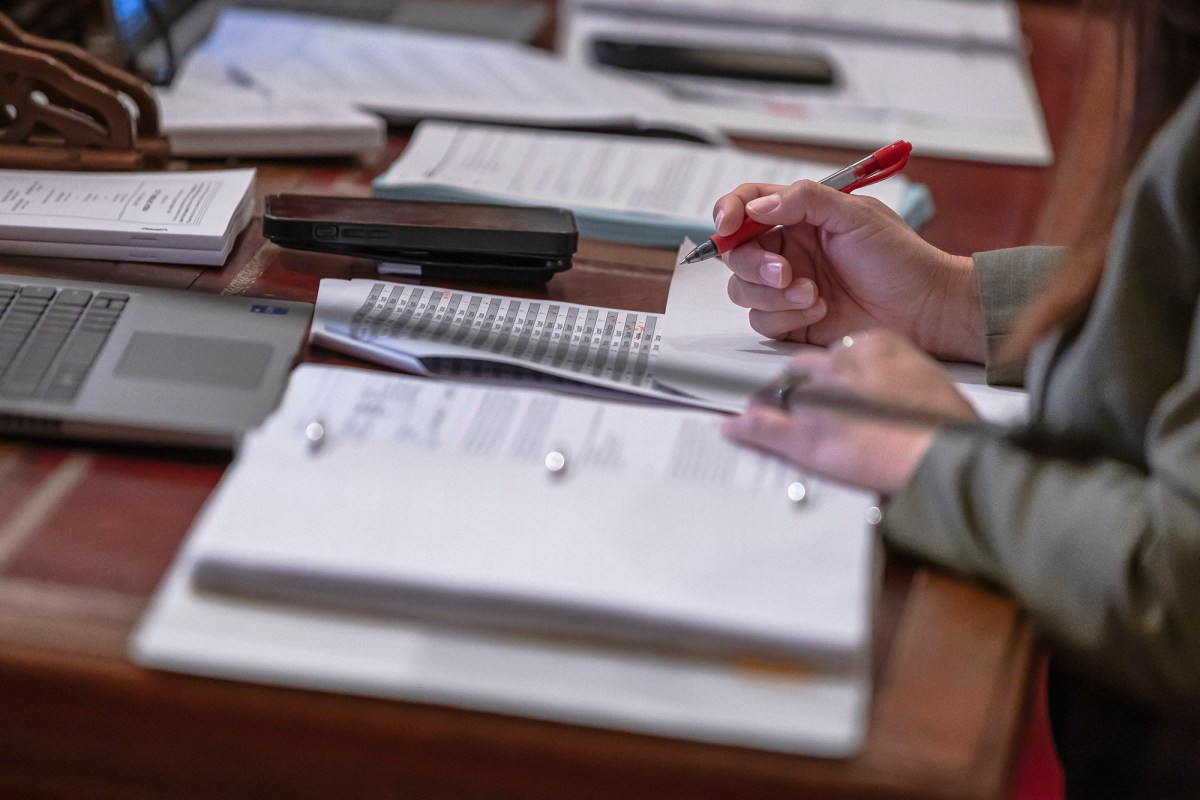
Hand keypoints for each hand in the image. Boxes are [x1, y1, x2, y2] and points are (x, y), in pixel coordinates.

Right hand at [712, 179, 984, 362]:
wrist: (923, 308)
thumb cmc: (899, 258)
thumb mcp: (855, 214)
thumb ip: (804, 201)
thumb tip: (757, 206)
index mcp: (798, 216)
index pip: (747, 205)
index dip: (728, 212)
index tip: (728, 225)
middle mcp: (787, 250)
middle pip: (735, 253)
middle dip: (752, 265)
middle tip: (783, 273)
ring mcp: (786, 287)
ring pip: (743, 290)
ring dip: (773, 295)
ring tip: (813, 294)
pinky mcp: (791, 321)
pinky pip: (762, 321)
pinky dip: (787, 318)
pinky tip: (819, 311)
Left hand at [722, 329, 978, 493]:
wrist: (943, 454)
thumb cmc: (946, 424)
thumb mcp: (925, 379)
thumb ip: (895, 376)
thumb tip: (884, 388)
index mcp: (872, 345)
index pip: (834, 352)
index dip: (828, 374)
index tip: (830, 385)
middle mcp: (838, 365)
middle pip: (802, 368)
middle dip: (798, 386)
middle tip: (802, 404)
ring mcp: (816, 399)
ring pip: (779, 392)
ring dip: (773, 404)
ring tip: (765, 413)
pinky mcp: (803, 435)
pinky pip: (761, 426)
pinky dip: (744, 428)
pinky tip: (732, 428)